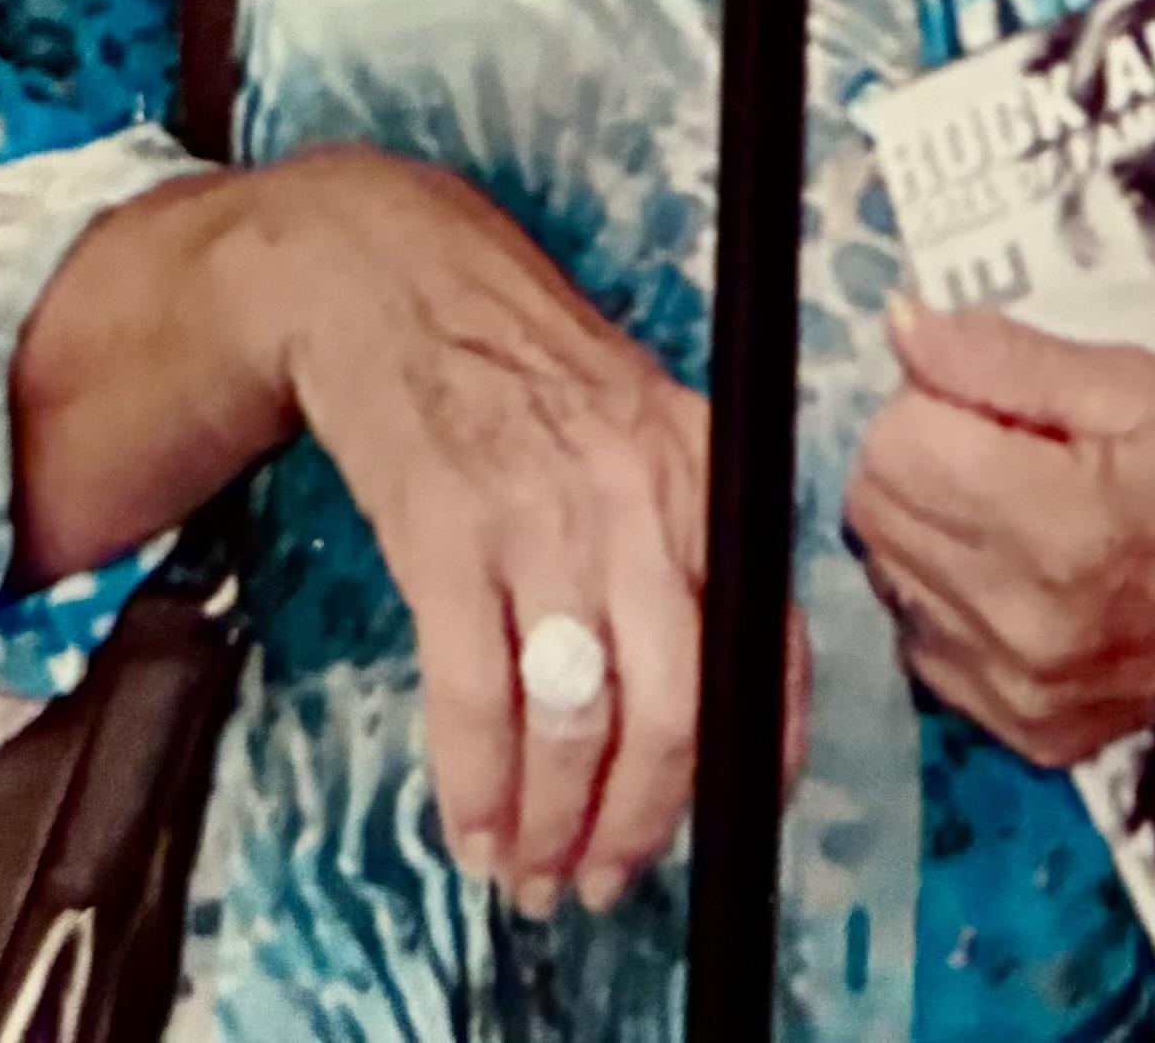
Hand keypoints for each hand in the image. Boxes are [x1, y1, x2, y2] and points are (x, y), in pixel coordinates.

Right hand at [236, 147, 770, 918]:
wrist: (392, 277)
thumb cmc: (525, 363)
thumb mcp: (643, 426)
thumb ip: (684, 539)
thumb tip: (713, 689)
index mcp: (705, 469)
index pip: (762, 640)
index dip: (748, 758)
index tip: (722, 823)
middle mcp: (640, 495)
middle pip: (672, 705)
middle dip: (642, 819)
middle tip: (610, 877)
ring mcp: (542, 515)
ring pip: (573, 718)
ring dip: (551, 822)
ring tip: (532, 869)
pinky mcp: (445, 536)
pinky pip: (473, 695)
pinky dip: (474, 784)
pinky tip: (472, 824)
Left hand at [840, 298, 1154, 767]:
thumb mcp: (1144, 381)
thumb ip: (1010, 358)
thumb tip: (910, 331)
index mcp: (1058, 528)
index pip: (893, 443)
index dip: (940, 397)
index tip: (996, 396)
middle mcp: (1027, 626)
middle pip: (878, 512)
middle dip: (932, 456)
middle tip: (1016, 444)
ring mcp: (1023, 690)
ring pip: (895, 577)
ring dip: (943, 528)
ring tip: (1031, 505)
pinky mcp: (1028, 728)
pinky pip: (933, 643)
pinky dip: (964, 596)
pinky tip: (1032, 569)